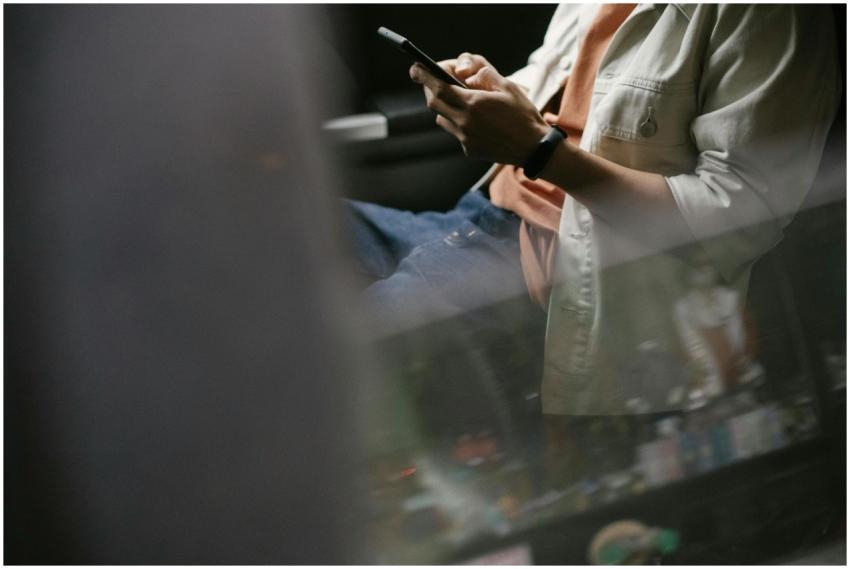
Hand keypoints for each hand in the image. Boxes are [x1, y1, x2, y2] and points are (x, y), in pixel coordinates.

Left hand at [409, 54, 548, 164]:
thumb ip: (485, 75)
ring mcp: (465, 138)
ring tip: (460, 101)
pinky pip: (456, 132)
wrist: (533, 148)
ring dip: (445, 107)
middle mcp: (465, 122)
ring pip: (442, 118)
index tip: (415, 68)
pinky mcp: (469, 150)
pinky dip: (459, 123)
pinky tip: (476, 122)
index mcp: (473, 104)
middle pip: (434, 103)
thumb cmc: (523, 115)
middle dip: (430, 89)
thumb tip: (465, 72)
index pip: (439, 87)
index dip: (424, 76)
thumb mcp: (508, 87)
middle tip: (434, 81)